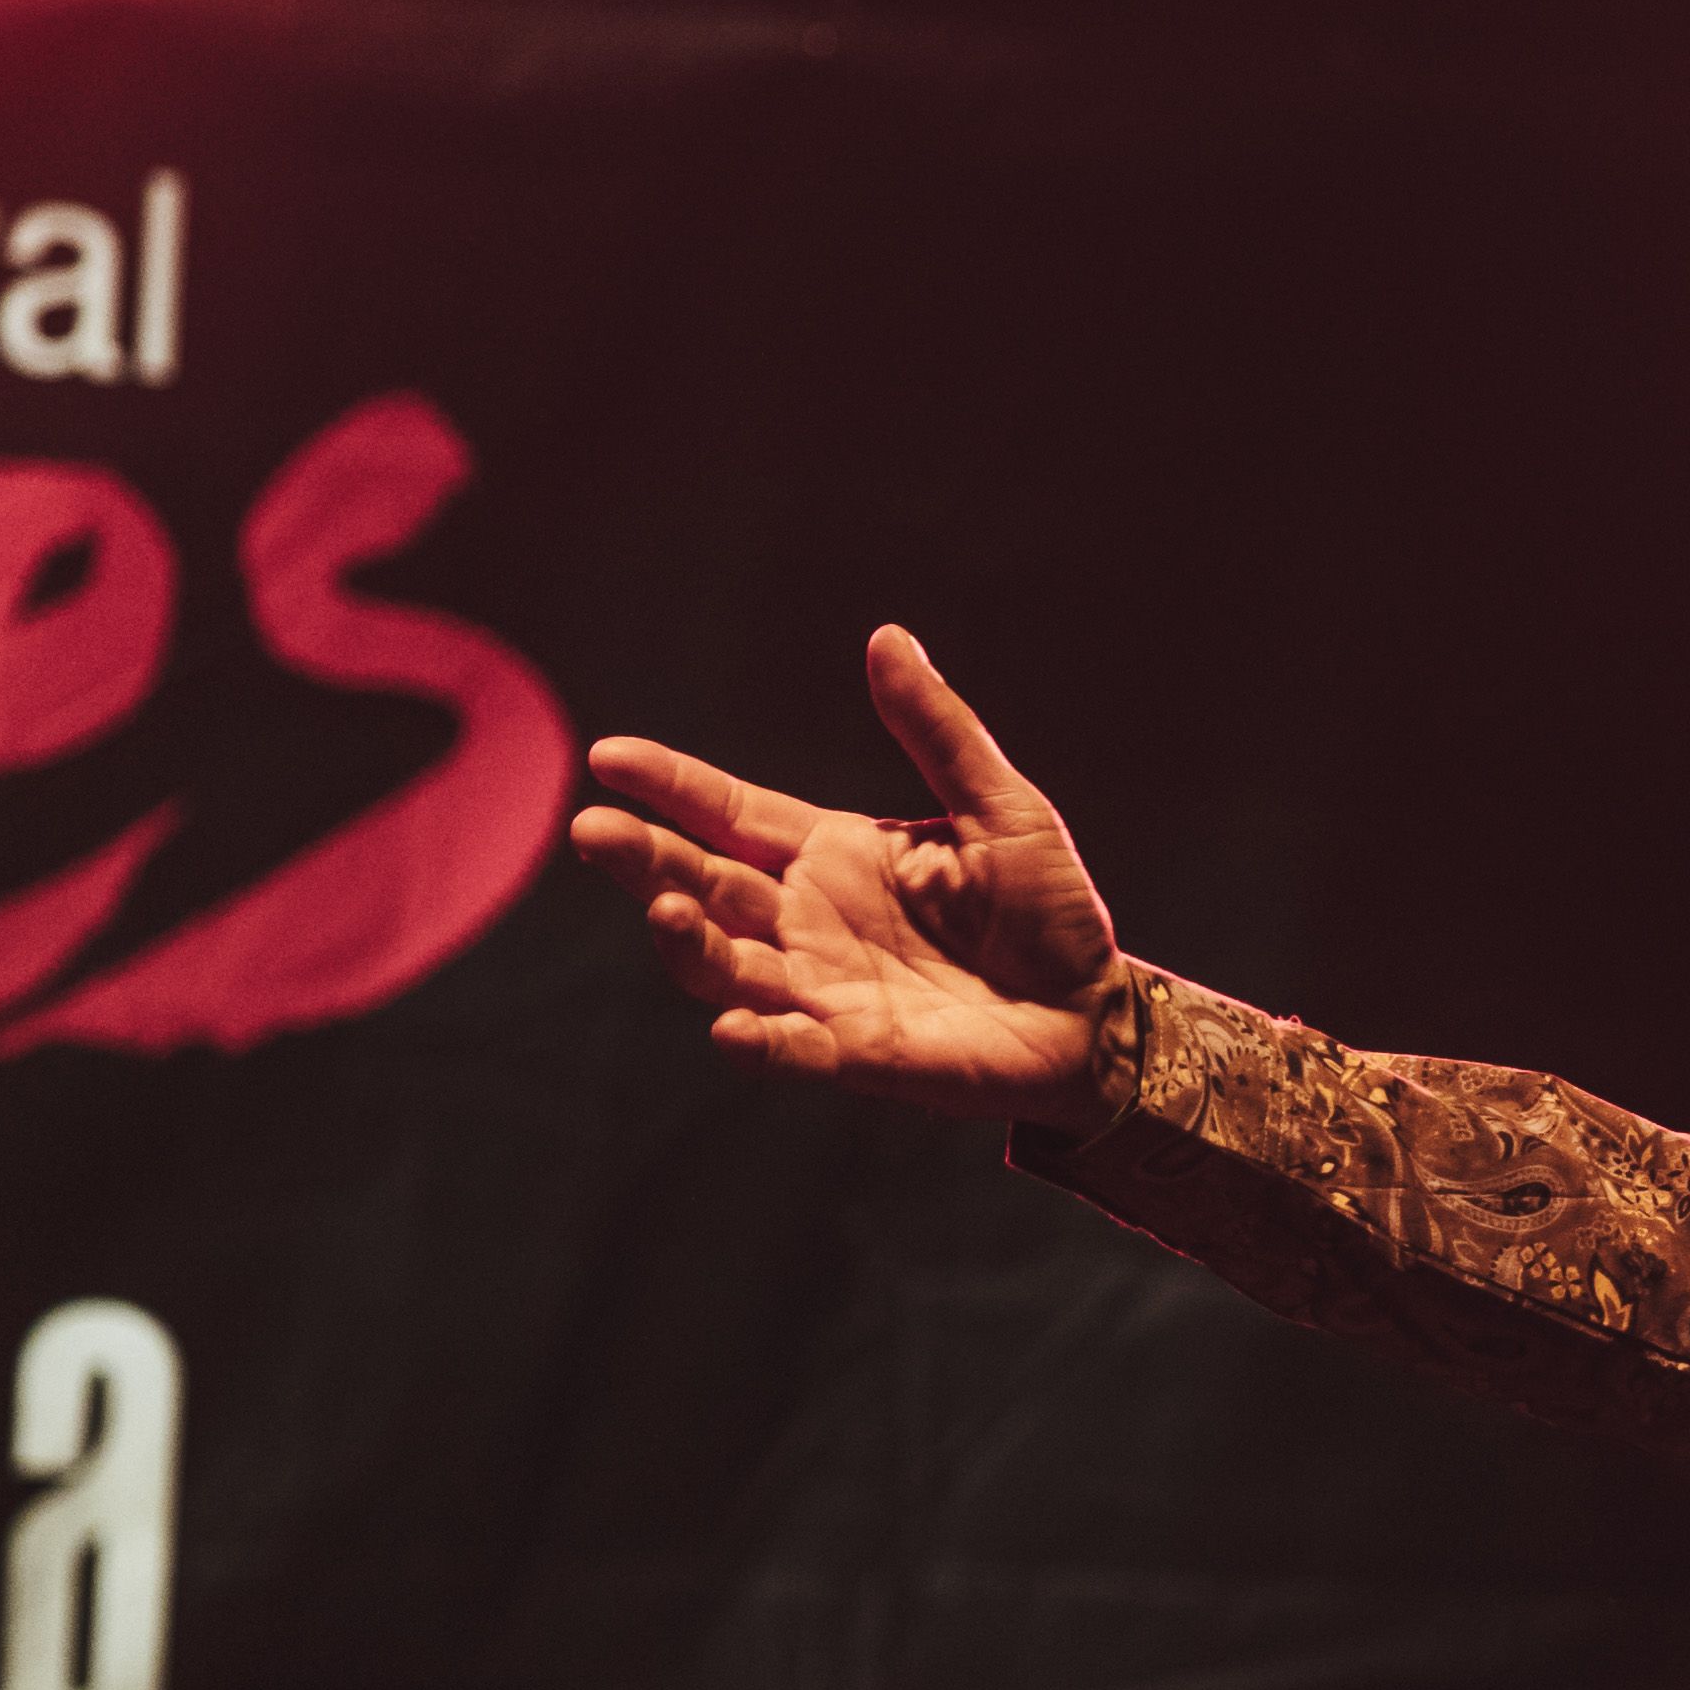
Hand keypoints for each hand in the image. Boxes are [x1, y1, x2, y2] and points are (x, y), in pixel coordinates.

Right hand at [568, 627, 1126, 1126]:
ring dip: (688, 944)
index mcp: (831, 853)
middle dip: (644, 860)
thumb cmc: (1048, 909)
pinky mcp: (857, 1052)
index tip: (608, 756)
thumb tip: (888, 636)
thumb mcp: (1002, 808)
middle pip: (701, 884)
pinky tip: (732, 1028)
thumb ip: (940, 732)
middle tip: (593, 830)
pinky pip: (791, 1049)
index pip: (728, 812)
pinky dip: (759, 1042)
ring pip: (725, 966)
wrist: (1097, 1013)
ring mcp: (823, 988)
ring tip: (670, 909)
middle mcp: (807, 919)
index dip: (669, 785)